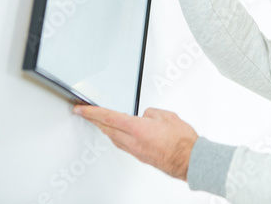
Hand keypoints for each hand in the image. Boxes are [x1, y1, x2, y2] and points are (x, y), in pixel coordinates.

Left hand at [73, 105, 197, 180]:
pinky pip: (122, 144)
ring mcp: (136, 151)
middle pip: (106, 129)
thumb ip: (152, 113)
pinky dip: (116, 136)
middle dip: (93, 119)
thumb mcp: (168, 116)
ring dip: (104, 128)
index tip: (80, 109)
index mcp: (138, 128)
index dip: (92, 112)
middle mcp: (133, 141)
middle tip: (83, 113)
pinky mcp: (140, 157)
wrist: (190, 161)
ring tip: (99, 121)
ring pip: (113, 138)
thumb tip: (145, 116)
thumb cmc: (183, 141)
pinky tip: (117, 133)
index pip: (108, 118)